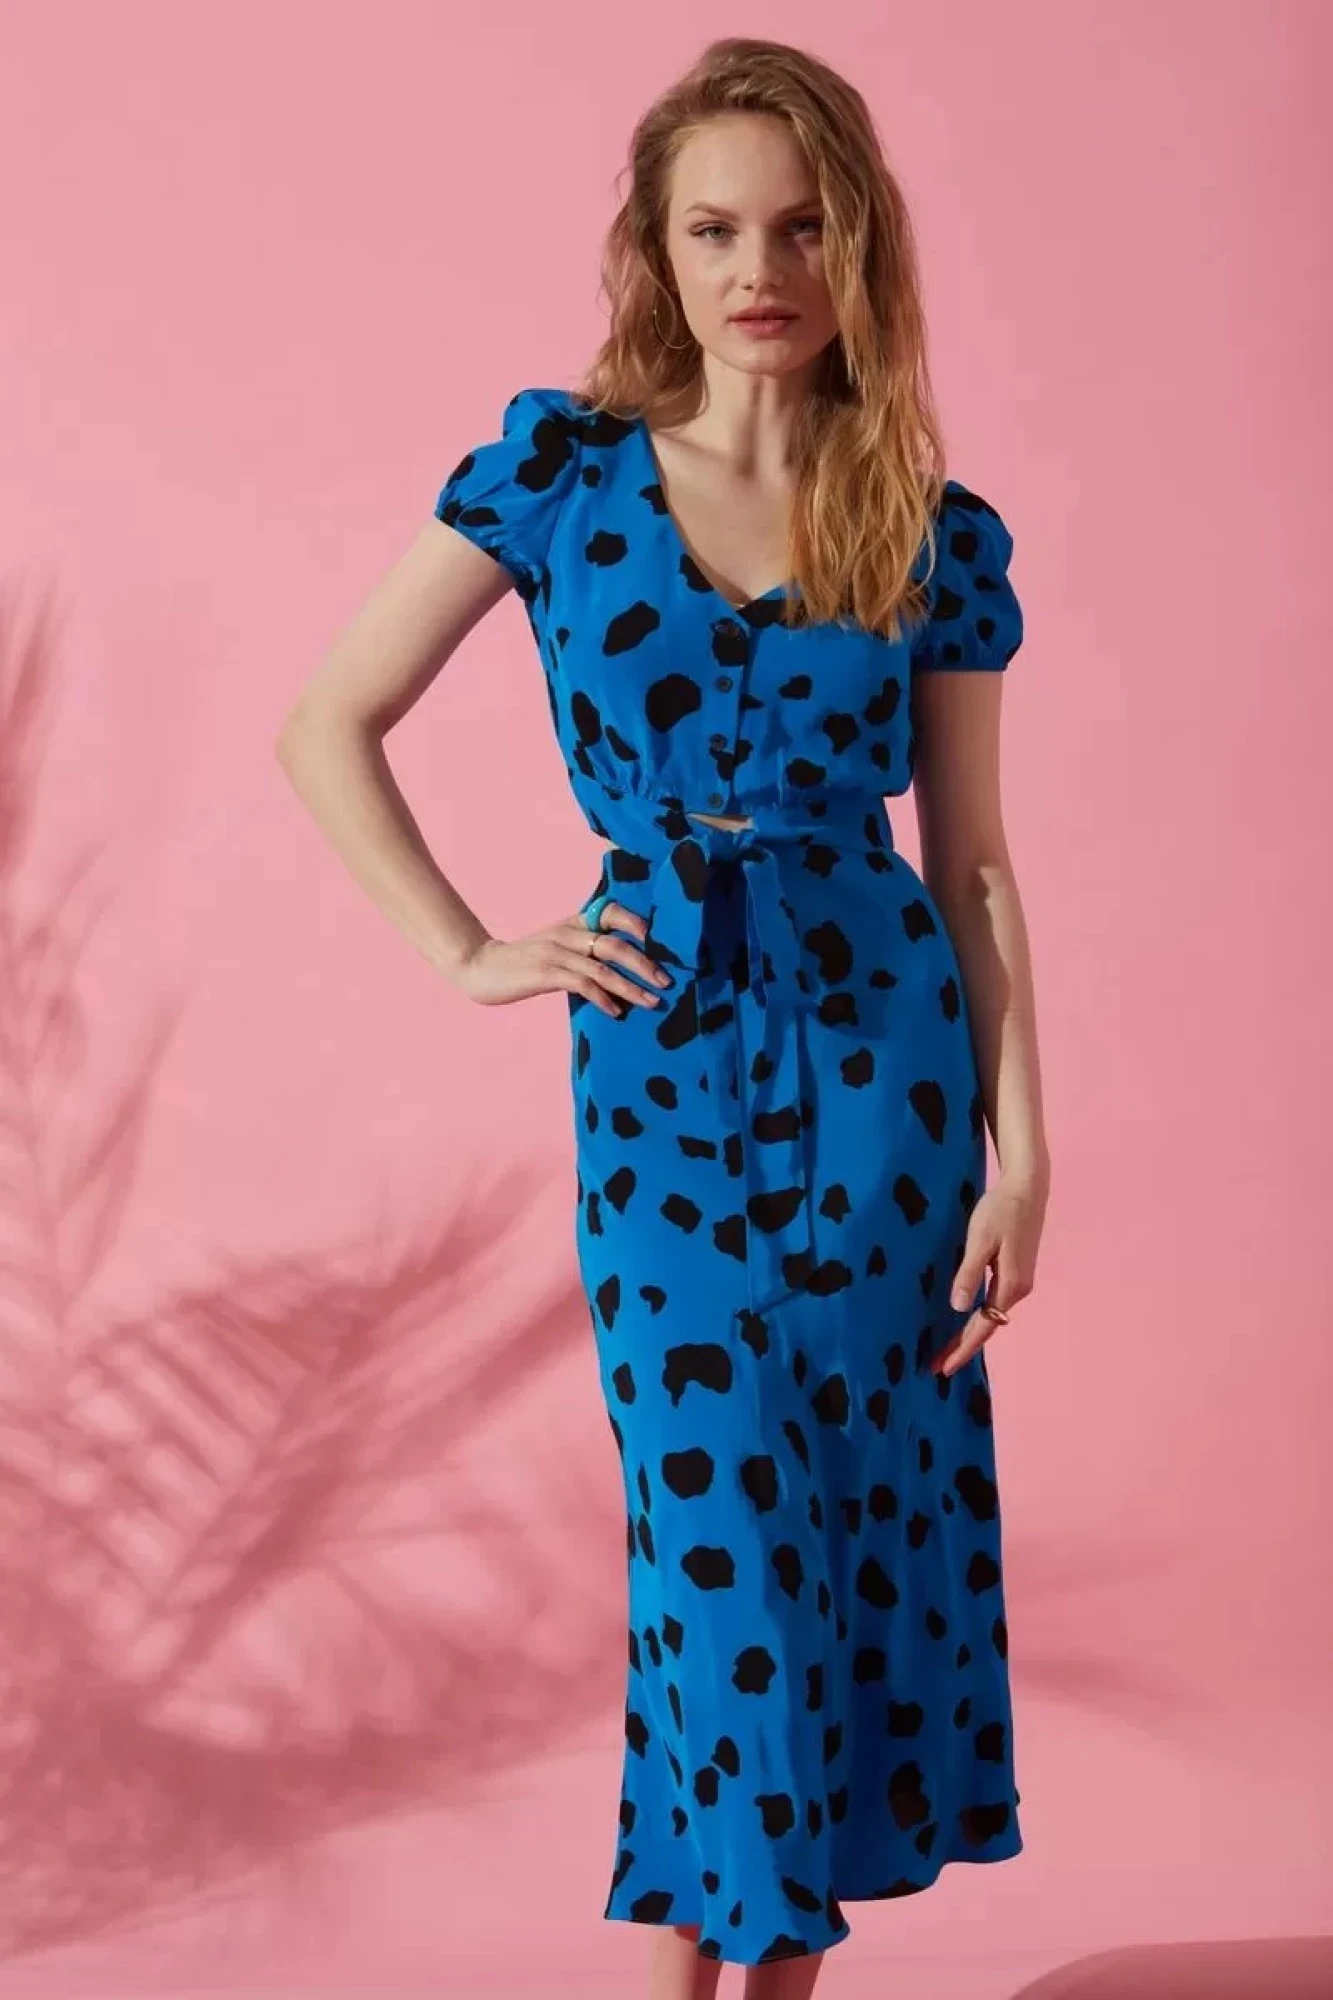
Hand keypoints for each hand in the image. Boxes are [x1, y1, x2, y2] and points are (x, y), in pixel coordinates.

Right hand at [451, 899, 673, 1018]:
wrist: (480, 967)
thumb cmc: (523, 961)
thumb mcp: (555, 946)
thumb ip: (583, 948)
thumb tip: (623, 966)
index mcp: (573, 923)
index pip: (611, 911)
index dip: (637, 922)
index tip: (662, 943)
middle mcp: (568, 933)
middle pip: (616, 944)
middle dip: (646, 964)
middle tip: (666, 982)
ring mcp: (556, 952)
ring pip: (604, 968)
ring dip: (632, 987)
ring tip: (652, 1002)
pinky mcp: (546, 973)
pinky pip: (583, 984)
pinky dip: (604, 999)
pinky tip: (616, 1012)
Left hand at [930, 1164, 1048, 1377]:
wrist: (1028, 1187)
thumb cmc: (1001, 1209)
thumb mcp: (980, 1239)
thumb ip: (969, 1273)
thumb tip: (958, 1308)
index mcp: (1010, 1285)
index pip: (983, 1327)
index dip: (962, 1349)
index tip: (943, 1368)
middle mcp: (1018, 1289)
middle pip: (988, 1327)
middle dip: (963, 1347)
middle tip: (937, 1365)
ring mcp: (1020, 1282)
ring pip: (992, 1317)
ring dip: (970, 1334)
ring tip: (946, 1348)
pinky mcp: (1015, 1273)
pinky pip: (994, 1304)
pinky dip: (979, 1318)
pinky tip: (964, 1319)